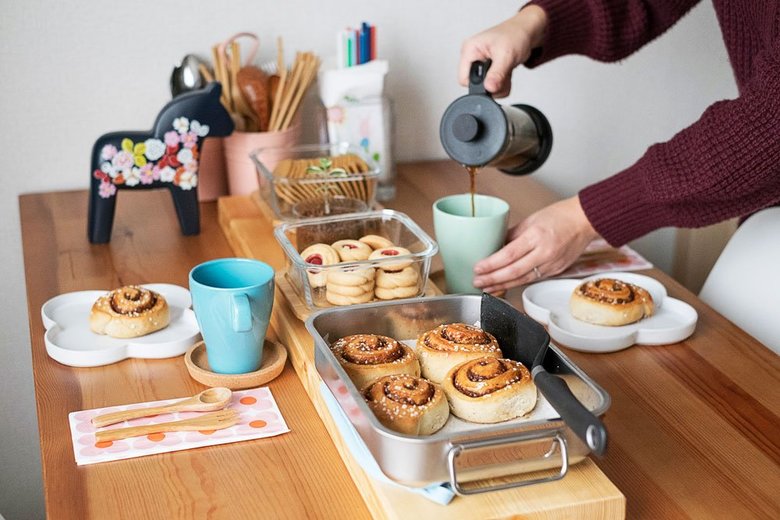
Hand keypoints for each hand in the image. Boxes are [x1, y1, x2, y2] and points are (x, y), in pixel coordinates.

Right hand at [459, 5, 547, 96]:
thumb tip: (489, 88)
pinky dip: (502, 84)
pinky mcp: (489, 69)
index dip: (478, 85)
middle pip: (475, 85)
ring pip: (485, 87)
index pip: (463, 79)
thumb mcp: (506, 55)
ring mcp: (481, 64)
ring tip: (506, 70)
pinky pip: (492, 85)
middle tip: (503, 73)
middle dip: (492, 84)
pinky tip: (507, 73)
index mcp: (470, 50)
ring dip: (499, 84)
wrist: (527, 32)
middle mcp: (473, 57)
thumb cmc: (515, 35)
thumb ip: (496, 74)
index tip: (493, 80)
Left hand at [473, 196, 598, 292]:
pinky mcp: (556, 271)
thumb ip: (512, 235)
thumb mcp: (531, 220)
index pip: (508, 255)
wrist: (585, 220)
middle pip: (513, 271)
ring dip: (502, 286)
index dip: (490, 264)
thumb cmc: (560, 216)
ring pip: (522, 280)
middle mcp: (544, 252)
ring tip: (487, 287)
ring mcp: (552, 264)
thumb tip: (495, 247)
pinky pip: (532, 279)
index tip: (477, 268)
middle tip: (477, 281)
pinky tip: (505, 286)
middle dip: (492, 279)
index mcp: (536, 236)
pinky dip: (517, 284)